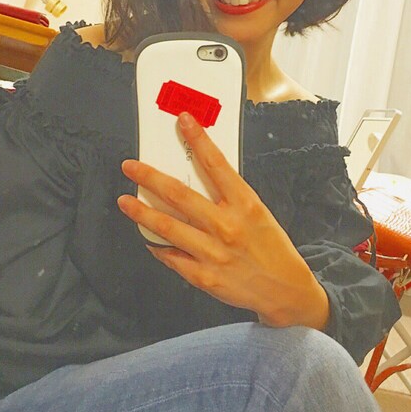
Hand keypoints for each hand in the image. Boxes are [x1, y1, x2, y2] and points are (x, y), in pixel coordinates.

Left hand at [117, 112, 329, 328]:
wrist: (286, 290)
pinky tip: (147, 238)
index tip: (183, 121)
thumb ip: (230, 195)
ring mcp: (213, 253)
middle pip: (179, 194)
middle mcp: (227, 225)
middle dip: (149, 177)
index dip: (198, 139)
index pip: (216, 164)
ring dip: (141, 211)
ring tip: (124, 201)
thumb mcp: (257, 212)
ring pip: (167, 226)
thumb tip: (199, 175)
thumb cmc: (272, 246)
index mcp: (245, 204)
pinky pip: (171, 257)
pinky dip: (157, 246)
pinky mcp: (203, 276)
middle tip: (130, 166)